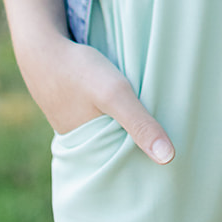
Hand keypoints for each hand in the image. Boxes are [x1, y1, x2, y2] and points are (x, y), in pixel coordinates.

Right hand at [15, 23, 175, 164]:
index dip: (150, 169)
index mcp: (93, 155)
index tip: (178, 167)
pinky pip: (108, 123)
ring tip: (161, 128)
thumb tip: (169, 158)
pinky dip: (121, 119)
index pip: (129, 171)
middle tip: (177, 147)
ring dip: (133, 133)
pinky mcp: (83, 114)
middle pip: (124, 156)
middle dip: (144, 154)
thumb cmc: (79, 73)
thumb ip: (140, 124)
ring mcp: (83, 131)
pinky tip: (136, 109)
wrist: (43, 49)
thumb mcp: (114, 94)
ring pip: (117, 138)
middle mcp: (87, 148)